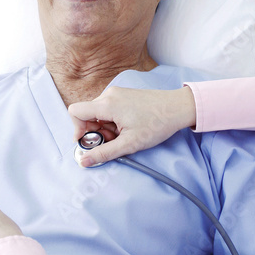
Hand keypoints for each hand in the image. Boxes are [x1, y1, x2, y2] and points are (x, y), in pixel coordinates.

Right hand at [67, 86, 196, 165]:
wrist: (178, 108)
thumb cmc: (157, 123)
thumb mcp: (129, 144)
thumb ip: (104, 153)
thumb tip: (84, 161)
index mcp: (107, 104)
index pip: (75, 111)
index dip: (76, 129)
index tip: (88, 142)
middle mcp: (109, 95)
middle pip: (87, 114)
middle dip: (94, 132)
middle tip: (112, 142)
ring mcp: (117, 93)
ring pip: (98, 112)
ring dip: (105, 128)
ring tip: (123, 136)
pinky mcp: (124, 95)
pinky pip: (109, 108)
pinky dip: (112, 121)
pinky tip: (128, 128)